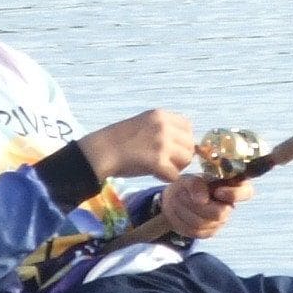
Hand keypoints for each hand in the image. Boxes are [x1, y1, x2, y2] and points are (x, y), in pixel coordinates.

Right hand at [79, 108, 194, 182]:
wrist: (102, 151)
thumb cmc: (119, 140)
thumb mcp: (143, 123)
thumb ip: (163, 128)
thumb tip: (184, 143)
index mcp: (161, 115)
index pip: (188, 126)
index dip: (182, 140)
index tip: (170, 148)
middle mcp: (164, 126)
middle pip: (190, 145)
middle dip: (180, 156)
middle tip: (165, 162)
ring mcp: (162, 144)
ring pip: (186, 160)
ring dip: (175, 167)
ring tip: (160, 168)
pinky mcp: (158, 162)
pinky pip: (175, 175)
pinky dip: (166, 178)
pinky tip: (155, 174)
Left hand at [158, 170, 250, 240]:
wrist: (175, 200)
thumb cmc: (188, 186)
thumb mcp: (190, 179)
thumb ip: (197, 185)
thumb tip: (202, 200)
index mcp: (231, 187)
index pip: (247, 192)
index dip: (234, 194)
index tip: (217, 191)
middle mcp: (229, 205)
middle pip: (219, 213)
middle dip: (196, 205)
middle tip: (183, 194)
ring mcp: (221, 221)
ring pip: (203, 223)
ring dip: (185, 211)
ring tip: (178, 199)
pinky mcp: (209, 232)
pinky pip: (196, 231)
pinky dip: (182, 220)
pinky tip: (179, 211)